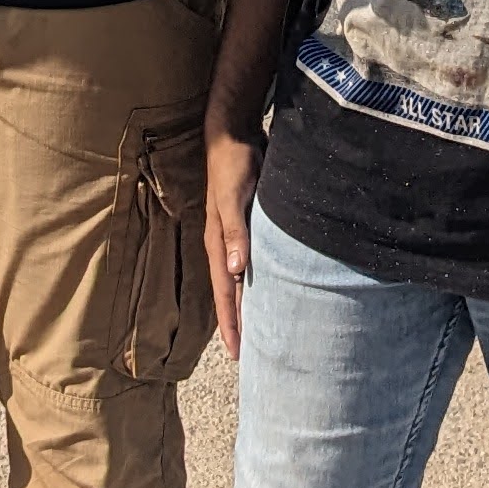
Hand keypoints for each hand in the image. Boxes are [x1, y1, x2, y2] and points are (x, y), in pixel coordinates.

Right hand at [206, 124, 261, 357]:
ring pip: (243, 280)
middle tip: (250, 355)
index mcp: (217, 243)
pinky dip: (260, 280)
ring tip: (261, 330)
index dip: (230, 323)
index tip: (237, 354)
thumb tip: (235, 271)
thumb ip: (235, 231)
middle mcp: (225, 244)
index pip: (223, 293)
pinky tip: (271, 287)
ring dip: (249, 305)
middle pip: (231, 292)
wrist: (235, 132)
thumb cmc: (232, 163)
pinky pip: (255, 261)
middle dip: (238, 323)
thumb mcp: (234, 196)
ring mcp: (237, 235)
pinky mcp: (251, 224)